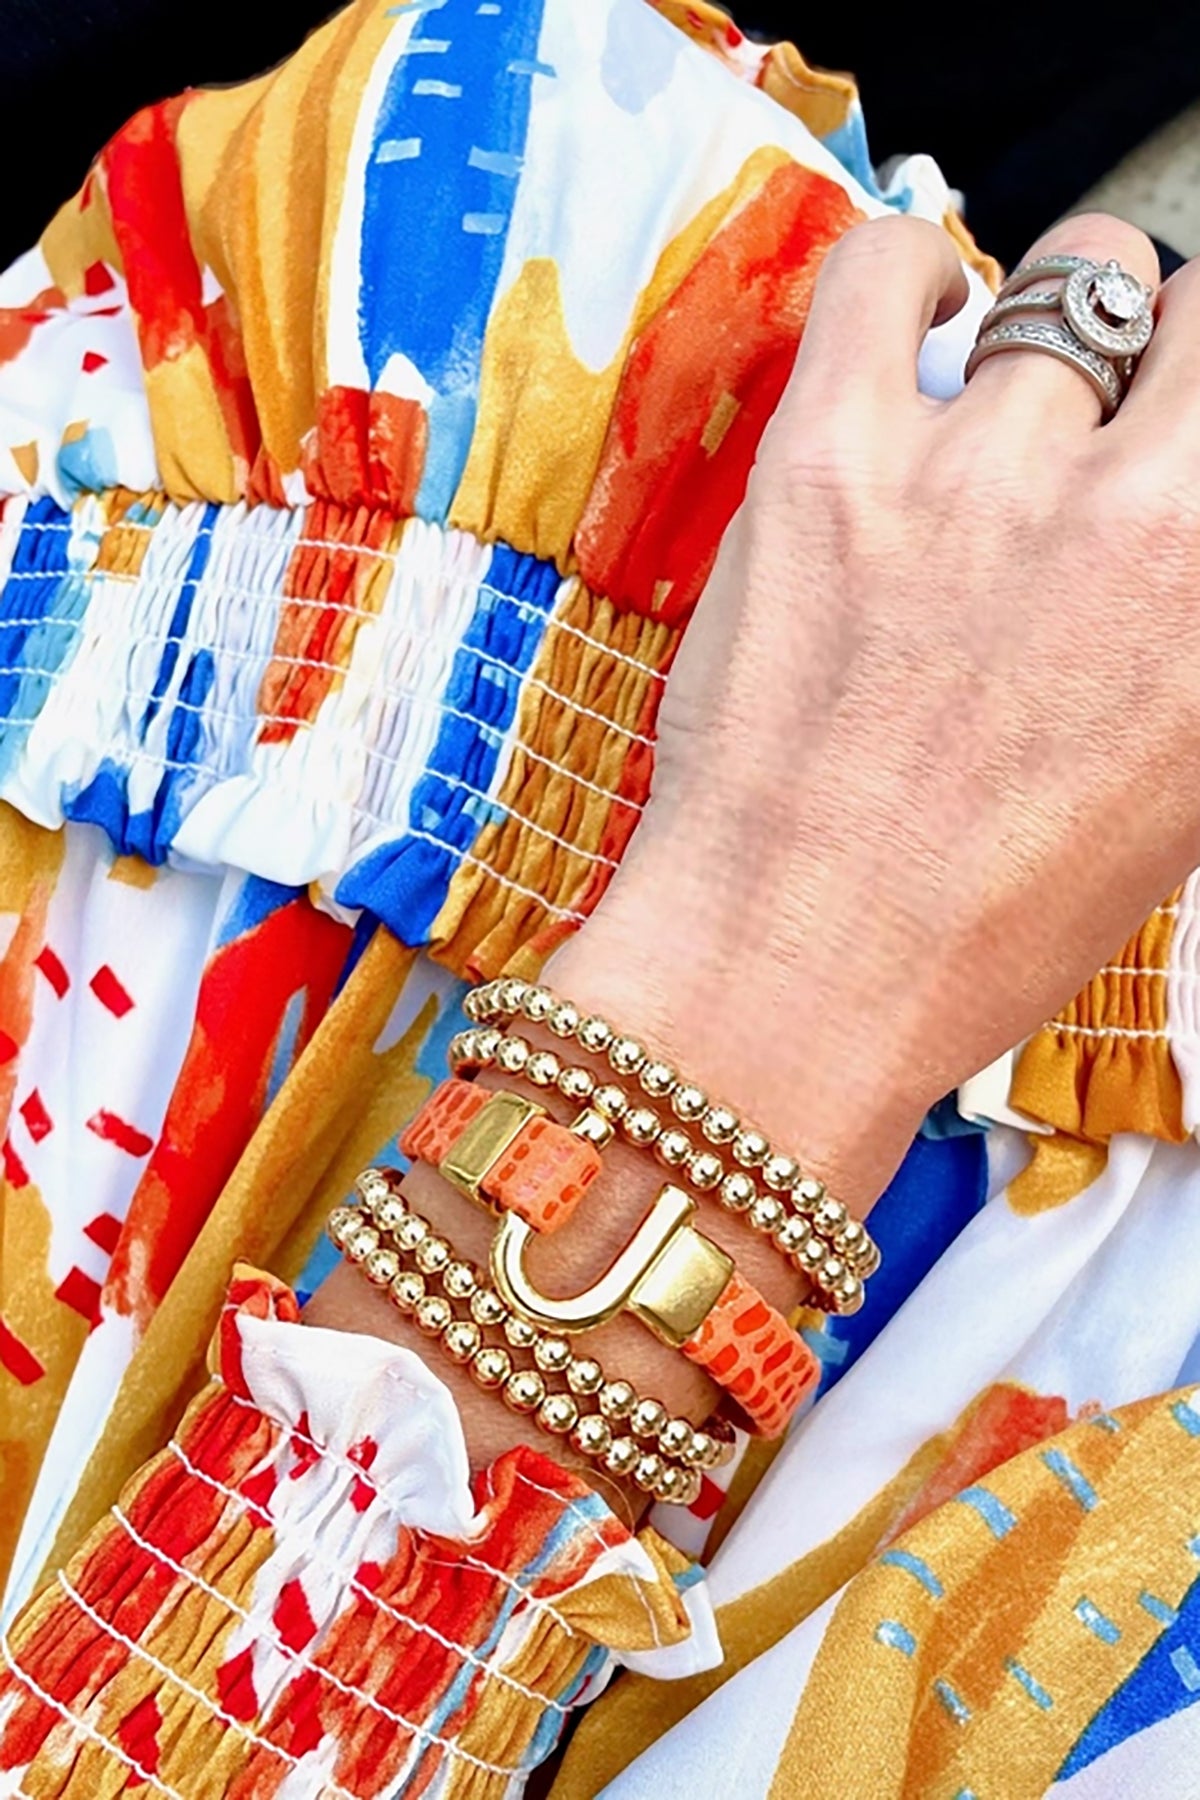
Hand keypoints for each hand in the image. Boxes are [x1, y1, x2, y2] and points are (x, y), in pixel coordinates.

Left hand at [313, 210, 1198, 1493]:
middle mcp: (1138, 516)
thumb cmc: (983, 921)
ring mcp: (982, 472)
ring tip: (991, 413)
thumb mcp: (1173, 789)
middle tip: (1095, 439)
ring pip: (1070, 284)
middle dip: (1156, 370)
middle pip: (1198, 315)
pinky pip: (886, 267)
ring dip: (1047, 339)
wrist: (802, 970)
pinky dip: (907, 281)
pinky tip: (905, 338)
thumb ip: (1187, 625)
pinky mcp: (833, 456)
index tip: (1165, 445)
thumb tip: (1170, 540)